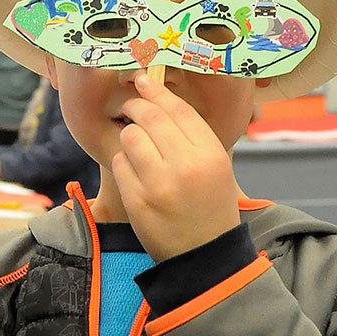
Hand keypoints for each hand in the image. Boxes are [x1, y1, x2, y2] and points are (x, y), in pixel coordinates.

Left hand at [112, 74, 239, 260]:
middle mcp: (186, 166)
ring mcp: (159, 185)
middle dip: (135, 107)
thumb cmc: (210, 204)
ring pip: (130, 138)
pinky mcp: (137, 201)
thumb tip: (161, 99)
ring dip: (129, 136)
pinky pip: (120, 165)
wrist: (204, 255)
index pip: (178, 110)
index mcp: (210, 154)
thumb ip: (193, 135)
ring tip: (136, 146)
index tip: (143, 80)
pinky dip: (123, 163)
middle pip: (150, 118)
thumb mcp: (217, 166)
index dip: (157, 91)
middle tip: (130, 107)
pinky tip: (134, 171)